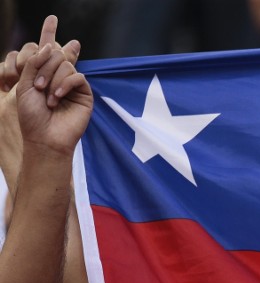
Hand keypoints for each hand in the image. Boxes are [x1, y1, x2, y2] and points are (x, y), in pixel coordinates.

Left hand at [14, 16, 91, 156]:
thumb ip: (35, 63)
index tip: (52, 18)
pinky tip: (57, 98)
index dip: (49, 32)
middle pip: (55, 54)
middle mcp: (58, 76)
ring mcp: (72, 85)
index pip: (47, 49)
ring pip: (66, 64)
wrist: (45, 138)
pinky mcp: (84, 94)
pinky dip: (65, 85)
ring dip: (53, 79)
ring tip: (47, 97)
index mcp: (42, 73)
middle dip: (44, 66)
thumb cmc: (32, 116)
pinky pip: (78, 77)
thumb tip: (52, 46)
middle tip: (38, 86)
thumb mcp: (24, 85)